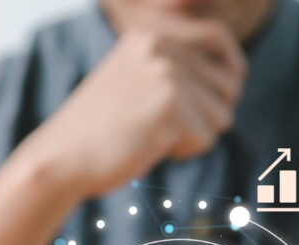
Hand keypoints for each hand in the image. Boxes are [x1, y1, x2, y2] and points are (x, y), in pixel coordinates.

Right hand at [19, 13, 245, 199]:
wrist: (62, 156)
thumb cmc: (101, 128)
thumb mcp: (136, 80)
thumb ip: (176, 68)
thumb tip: (236, 78)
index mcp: (150, 33)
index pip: (218, 36)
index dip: (233, 66)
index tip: (231, 90)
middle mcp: (161, 44)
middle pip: (228, 84)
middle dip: (210, 113)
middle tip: (171, 126)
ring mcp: (165, 72)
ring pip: (222, 115)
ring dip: (196, 135)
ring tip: (154, 135)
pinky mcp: (170, 104)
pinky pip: (206, 138)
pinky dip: (185, 151)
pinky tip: (152, 147)